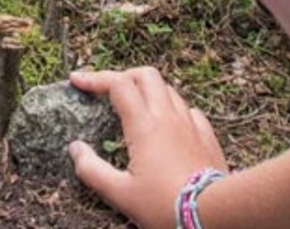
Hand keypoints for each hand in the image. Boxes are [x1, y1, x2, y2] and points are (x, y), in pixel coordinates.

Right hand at [67, 67, 228, 228]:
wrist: (214, 214)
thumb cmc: (165, 206)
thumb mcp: (120, 193)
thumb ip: (91, 170)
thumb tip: (75, 149)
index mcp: (144, 126)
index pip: (117, 84)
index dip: (94, 78)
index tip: (77, 81)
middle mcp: (168, 117)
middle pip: (146, 75)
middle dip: (124, 76)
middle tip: (108, 90)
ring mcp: (191, 124)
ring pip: (168, 90)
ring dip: (148, 91)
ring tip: (135, 108)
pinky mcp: (207, 137)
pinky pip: (189, 110)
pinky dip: (172, 109)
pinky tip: (168, 125)